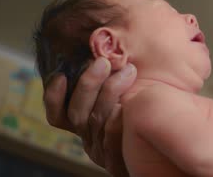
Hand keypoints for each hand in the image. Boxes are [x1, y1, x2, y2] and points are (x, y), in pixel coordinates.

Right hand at [43, 57, 136, 176]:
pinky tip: (124, 106)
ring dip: (109, 93)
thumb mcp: (124, 101)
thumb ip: (114, 81)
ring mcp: (101, 151)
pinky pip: (111, 142)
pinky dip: (115, 123)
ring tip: (128, 71)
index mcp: (84, 125)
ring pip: (95, 122)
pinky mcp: (117, 162)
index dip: (53, 96)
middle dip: (88, 84)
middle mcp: (88, 138)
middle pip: (76, 113)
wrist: (159, 156)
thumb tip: (110, 51)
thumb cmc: (142, 120)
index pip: (57, 115)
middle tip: (103, 61)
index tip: (60, 75)